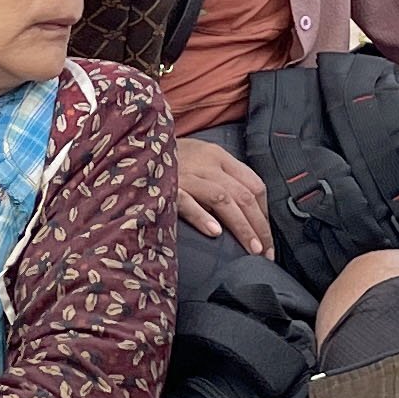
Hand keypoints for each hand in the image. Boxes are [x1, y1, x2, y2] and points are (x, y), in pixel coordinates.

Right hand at [173, 137, 273, 255]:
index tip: (266, 237)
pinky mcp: (165, 184)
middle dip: (259, 226)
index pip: (253, 184)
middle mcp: (207, 162)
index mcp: (218, 156)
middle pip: (244, 194)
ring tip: (251, 250)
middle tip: (265, 253)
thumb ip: (221, 179)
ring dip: (241, 226)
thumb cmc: (169, 159)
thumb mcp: (199, 160)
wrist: (132, 144)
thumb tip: (246, 213)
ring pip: (223, 199)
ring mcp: (186, 173)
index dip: (264, 213)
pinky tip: (214, 233)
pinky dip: (202, 216)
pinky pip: (186, 201)